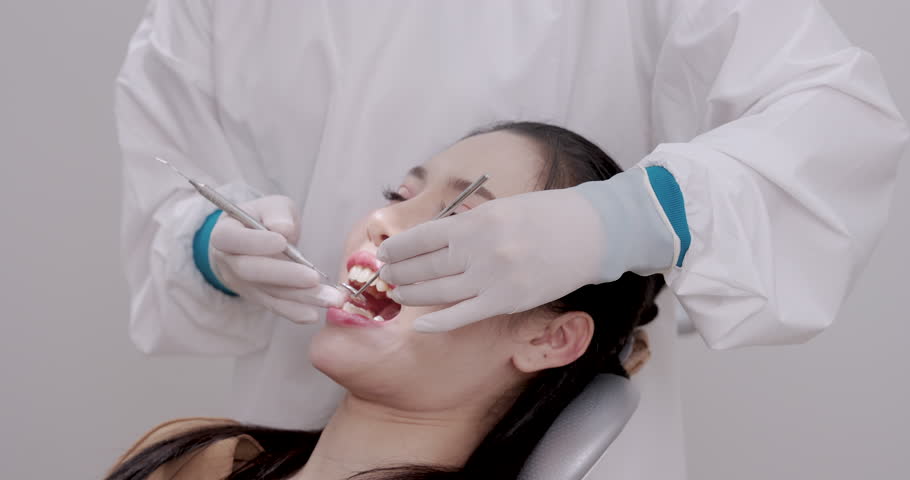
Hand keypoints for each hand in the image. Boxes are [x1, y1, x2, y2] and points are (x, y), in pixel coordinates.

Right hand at [210, 195, 343, 323]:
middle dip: (284, 276)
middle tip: (313, 278)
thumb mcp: (271, 206)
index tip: (282, 242)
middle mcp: (228, 261)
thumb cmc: (264, 219)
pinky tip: (313, 315)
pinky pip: (275, 306)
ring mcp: (241, 284)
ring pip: (268, 292)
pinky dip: (294, 312)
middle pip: (251, 271)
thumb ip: (277, 213)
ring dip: (299, 297)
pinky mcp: (257, 298)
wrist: (255, 241)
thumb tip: (284, 229)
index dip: (256, 243)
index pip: (232, 239)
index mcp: (224, 233)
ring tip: (329, 299)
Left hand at [377, 188, 606, 331]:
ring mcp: (493, 277)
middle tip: (386, 277)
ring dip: (412, 295)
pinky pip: (465, 315)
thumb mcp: (501, 209)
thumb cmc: (546, 215)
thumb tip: (432, 240)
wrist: (592, 232)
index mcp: (476, 221)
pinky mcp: (508, 300)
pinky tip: (422, 323)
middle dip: (399, 273)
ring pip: (438, 291)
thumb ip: (467, 226)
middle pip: (424, 266)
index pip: (422, 237)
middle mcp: (480, 248)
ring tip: (398, 294)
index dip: (397, 247)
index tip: (384, 252)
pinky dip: (440, 321)